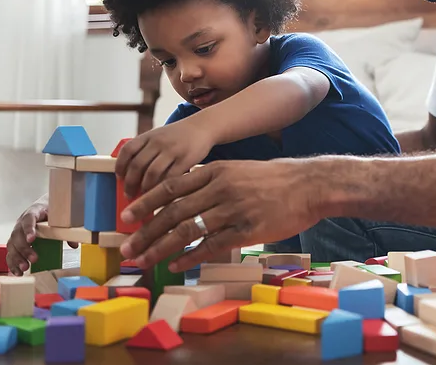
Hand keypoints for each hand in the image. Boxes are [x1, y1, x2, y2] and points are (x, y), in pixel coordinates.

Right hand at [6, 199, 78, 275]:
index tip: (32, 239)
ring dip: (17, 258)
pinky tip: (18, 272)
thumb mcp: (58, 217)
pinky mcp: (15, 243)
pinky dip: (13, 264)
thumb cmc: (50, 212)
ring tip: (25, 268)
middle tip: (34, 259)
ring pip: (12, 245)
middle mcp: (21, 222)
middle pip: (18, 235)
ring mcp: (17, 233)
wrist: (44, 206)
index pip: (29, 219)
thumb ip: (65, 230)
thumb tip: (74, 244)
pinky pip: (10, 253)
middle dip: (25, 248)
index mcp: (33, 212)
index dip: (29, 229)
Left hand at [115, 117, 215, 198]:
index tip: (119, 178)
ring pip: (152, 173)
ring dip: (145, 189)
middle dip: (130, 183)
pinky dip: (163, 188)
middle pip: (137, 165)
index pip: (127, 150)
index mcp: (149, 136)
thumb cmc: (178, 136)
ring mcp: (172, 150)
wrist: (202, 127)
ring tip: (144, 198)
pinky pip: (170, 177)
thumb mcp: (158, 136)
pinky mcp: (186, 159)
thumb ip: (145, 151)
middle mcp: (158, 142)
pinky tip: (161, 194)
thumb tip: (130, 175)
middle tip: (129, 194)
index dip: (120, 166)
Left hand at [118, 159, 319, 271]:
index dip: (146, 203)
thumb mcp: (237, 169)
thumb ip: (210, 179)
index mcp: (216, 171)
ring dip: (160, 247)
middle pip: (173, 212)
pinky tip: (174, 265)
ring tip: (143, 259)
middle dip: (145, 231)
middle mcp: (220, 189)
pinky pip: (210, 246)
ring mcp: (233, 210)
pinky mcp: (247, 231)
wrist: (308, 185)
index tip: (127, 216)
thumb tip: (182, 192)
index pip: (171, 187)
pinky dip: (189, 257)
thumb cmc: (274, 178)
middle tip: (127, 247)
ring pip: (187, 230)